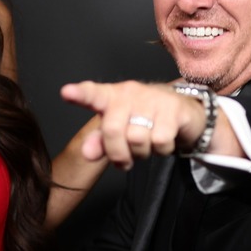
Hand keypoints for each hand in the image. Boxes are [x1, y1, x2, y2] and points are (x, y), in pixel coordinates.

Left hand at [60, 80, 206, 169]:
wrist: (184, 112)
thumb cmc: (145, 120)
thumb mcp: (120, 130)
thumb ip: (100, 141)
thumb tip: (87, 153)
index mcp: (112, 96)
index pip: (92, 94)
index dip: (79, 94)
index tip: (67, 92)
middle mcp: (131, 93)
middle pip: (112, 130)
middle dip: (117, 153)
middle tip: (125, 159)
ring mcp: (153, 99)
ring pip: (137, 139)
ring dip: (142, 153)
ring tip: (147, 144)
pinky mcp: (174, 109)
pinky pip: (160, 141)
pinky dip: (161, 150)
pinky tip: (163, 140)